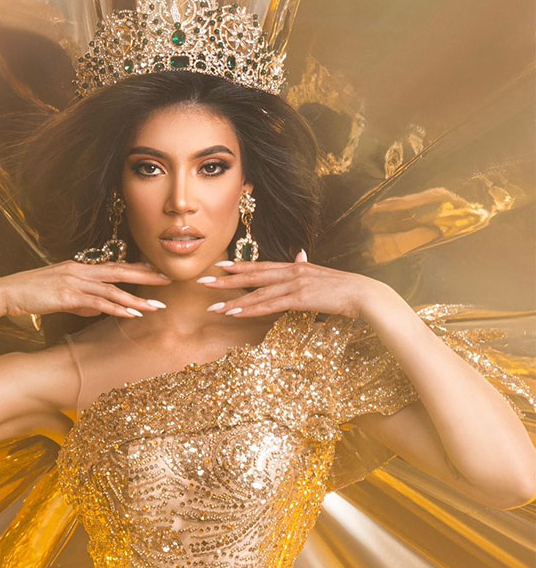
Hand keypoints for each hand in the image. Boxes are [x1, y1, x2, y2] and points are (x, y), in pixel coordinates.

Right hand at [0, 260, 170, 318]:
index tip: (158, 272)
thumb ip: (83, 302)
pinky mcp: (68, 295)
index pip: (115, 266)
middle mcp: (81, 271)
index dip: (138, 269)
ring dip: (136, 299)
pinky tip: (131, 314)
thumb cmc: (33, 294)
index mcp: (81, 268)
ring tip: (156, 306)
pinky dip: (117, 308)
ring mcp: (75, 282)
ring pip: (113, 289)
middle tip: (169, 280)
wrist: (7, 293)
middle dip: (146, 276)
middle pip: (120, 272)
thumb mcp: (62, 297)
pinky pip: (98, 303)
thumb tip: (100, 310)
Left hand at [197, 250, 387, 319]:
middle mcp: (292, 271)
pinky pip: (270, 305)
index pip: (261, 266)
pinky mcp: (301, 298)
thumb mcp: (322, 274)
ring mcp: (296, 284)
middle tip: (203, 282)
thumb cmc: (345, 289)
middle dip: (226, 280)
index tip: (219, 268)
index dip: (239, 267)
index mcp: (295, 266)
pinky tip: (237, 313)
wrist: (365, 294)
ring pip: (258, 292)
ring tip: (214, 306)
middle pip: (253, 276)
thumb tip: (300, 255)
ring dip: (234, 300)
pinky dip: (251, 309)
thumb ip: (307, 267)